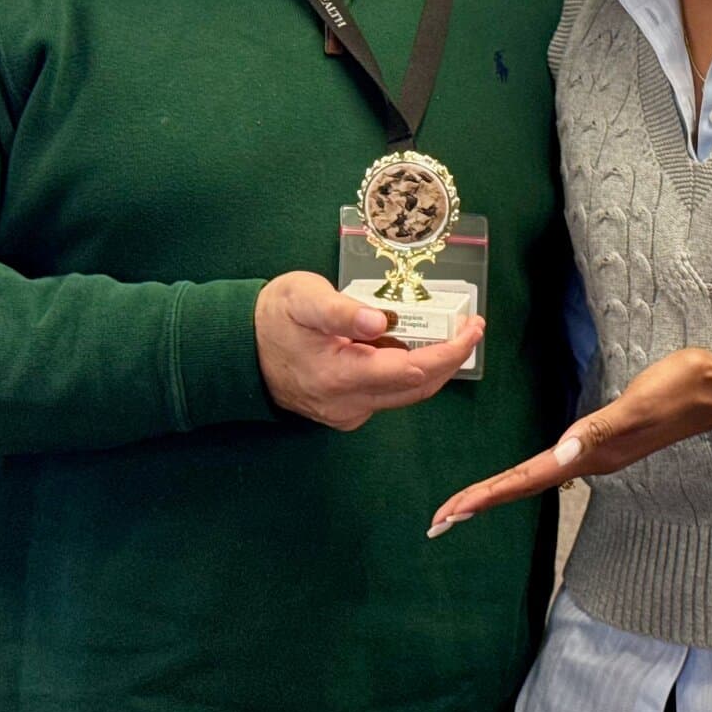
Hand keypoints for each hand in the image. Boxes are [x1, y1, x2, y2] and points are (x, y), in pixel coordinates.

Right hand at [255, 271, 483, 431]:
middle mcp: (347, 403)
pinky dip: (406, 373)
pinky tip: (410, 346)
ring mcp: (345, 413)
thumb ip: (342, 310)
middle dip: (450, 359)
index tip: (474, 329)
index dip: (450, 352)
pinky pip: (385, 396)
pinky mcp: (342, 412)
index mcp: (341, 375)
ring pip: (403, 394)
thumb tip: (382, 320)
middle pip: (416, 387)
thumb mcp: (304, 298)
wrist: (237, 349)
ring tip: (448, 333)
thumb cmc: (273, 316)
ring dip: (431, 366)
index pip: (413, 370)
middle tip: (470, 327)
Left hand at [428, 347, 711, 535]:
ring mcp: (597, 452)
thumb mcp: (638, 405)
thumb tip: (560, 456)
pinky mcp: (605, 438)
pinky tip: (522, 476)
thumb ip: (599, 431)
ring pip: (536, 478)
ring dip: (500, 491)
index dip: (487, 495)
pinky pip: (553, 464)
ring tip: (467, 504)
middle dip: (482, 501)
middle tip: (439, 521)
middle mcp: (590, 460)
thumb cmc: (679, 389)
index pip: (528, 479)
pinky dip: (526, 474)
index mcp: (591, 455)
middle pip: (524, 486)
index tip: (451, 513)